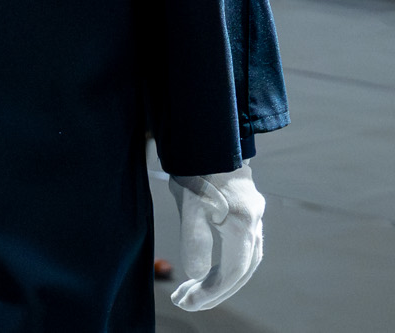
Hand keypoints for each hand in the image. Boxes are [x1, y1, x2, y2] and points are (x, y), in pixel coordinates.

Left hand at [169, 167, 264, 310]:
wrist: (210, 137)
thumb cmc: (197, 168)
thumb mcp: (189, 202)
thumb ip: (195, 240)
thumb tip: (195, 273)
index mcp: (242, 224)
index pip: (230, 272)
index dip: (210, 292)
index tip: (186, 301)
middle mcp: (255, 225)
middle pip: (240, 272)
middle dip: (214, 291)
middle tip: (184, 301)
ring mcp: (254, 219)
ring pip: (244, 262)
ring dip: (219, 280)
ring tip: (190, 291)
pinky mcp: (248, 214)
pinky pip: (242, 249)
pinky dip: (225, 265)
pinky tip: (206, 270)